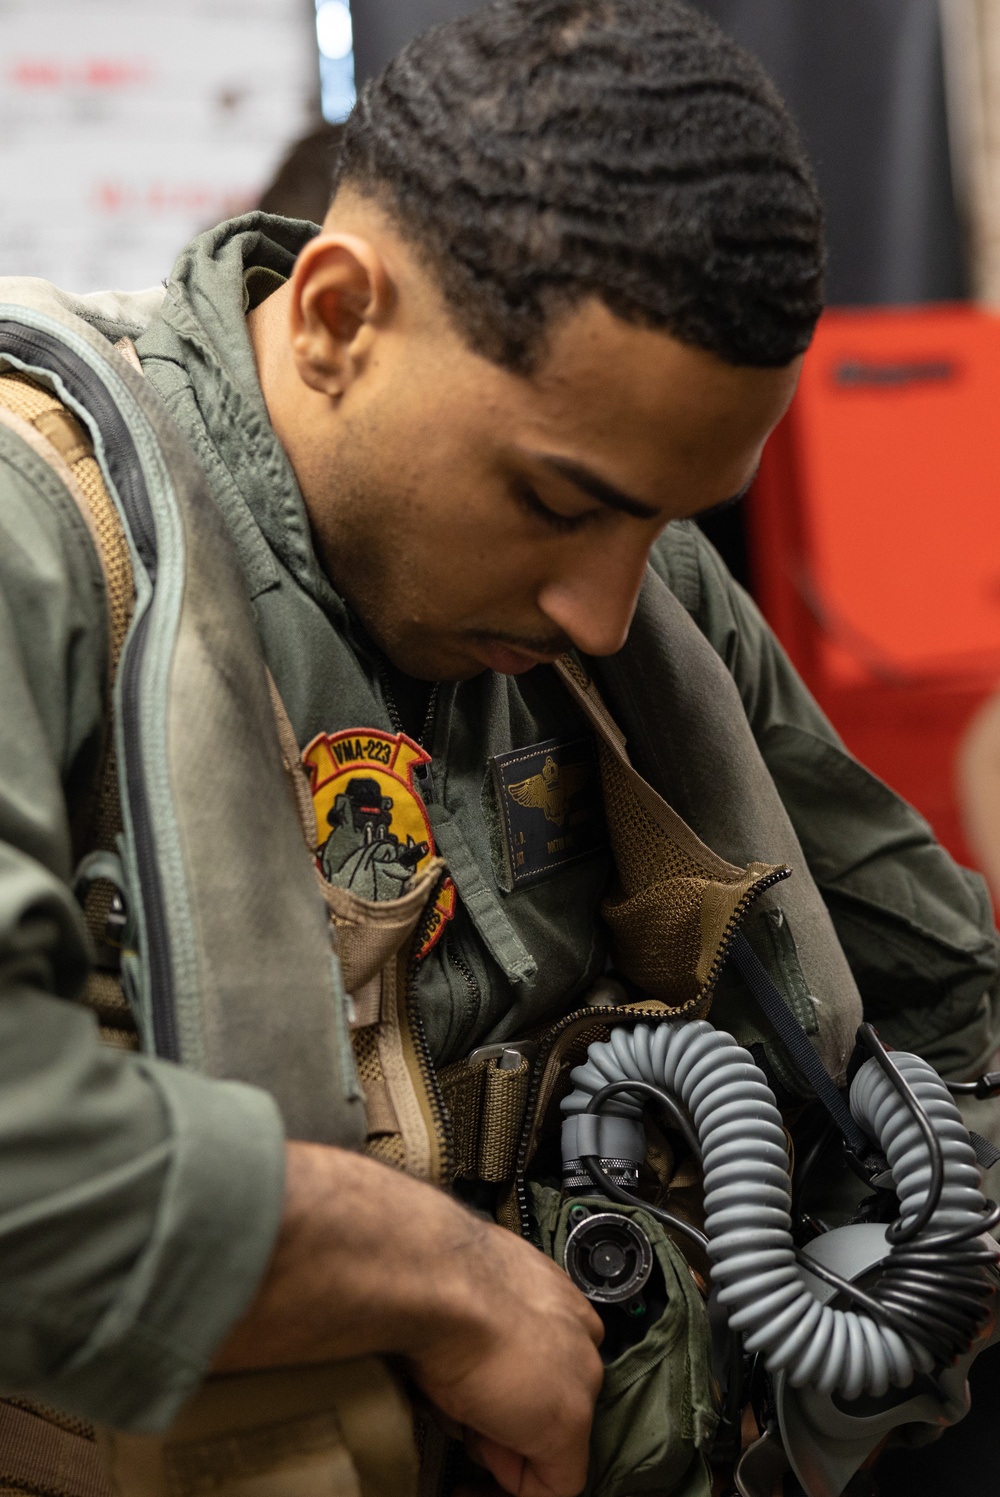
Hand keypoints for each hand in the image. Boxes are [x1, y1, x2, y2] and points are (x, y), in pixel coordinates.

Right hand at [215, 1143, 602, 1496]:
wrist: (431, 1275)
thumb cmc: (425, 1269)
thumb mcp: (450, 1291)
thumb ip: (465, 1318)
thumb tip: (444, 1348)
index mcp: (547, 1291)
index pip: (545, 1355)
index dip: (509, 1391)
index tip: (480, 1410)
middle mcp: (574, 1327)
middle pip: (550, 1396)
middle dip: (506, 1421)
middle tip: (461, 1424)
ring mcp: (579, 1376)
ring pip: (549, 1439)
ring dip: (501, 1447)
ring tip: (454, 1430)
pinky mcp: (568, 1423)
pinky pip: (554, 1485)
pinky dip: (509, 1493)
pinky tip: (468, 1487)